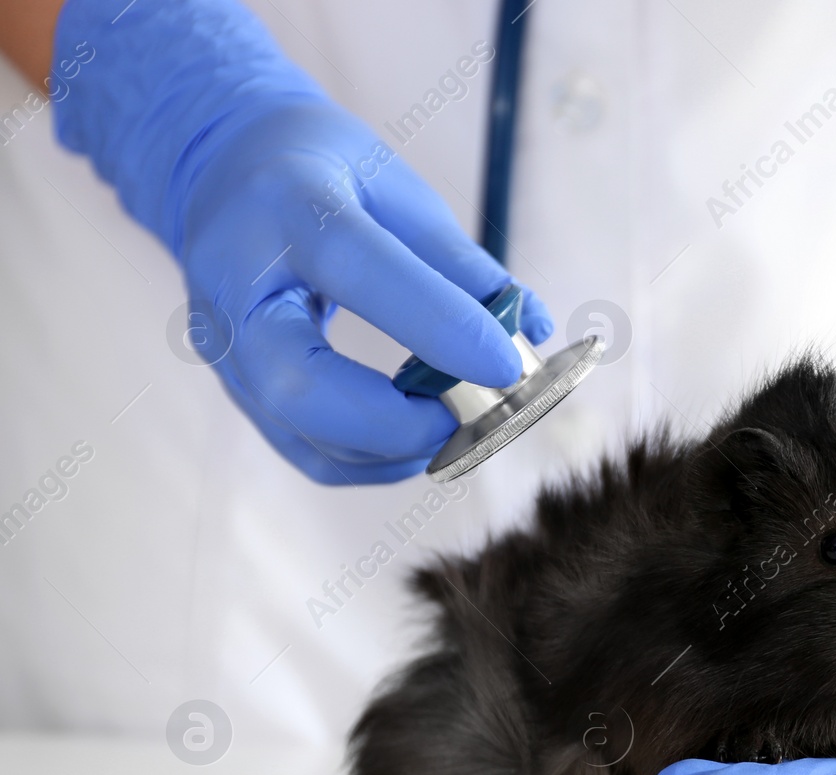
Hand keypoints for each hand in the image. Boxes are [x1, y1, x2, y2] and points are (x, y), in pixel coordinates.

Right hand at [56, 0, 550, 482]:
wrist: (218, 167)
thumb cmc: (321, 169)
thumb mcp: (393, 183)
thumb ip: (459, 261)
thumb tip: (530, 332)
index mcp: (284, 205)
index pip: (355, 269)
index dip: (438, 325)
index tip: (507, 366)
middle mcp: (236, 284)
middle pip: (298, 385)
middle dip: (399, 421)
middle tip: (474, 413)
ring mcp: (225, 345)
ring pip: (300, 432)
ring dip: (396, 448)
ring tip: (459, 421)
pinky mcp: (236, 385)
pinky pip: (303, 449)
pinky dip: (372, 459)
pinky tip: (420, 436)